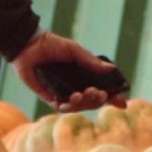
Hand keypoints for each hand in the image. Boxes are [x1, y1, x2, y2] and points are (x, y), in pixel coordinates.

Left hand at [10, 31, 128, 112]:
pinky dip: (68, 106)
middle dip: (98, 100)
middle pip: (92, 101)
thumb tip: (112, 69)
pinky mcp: (49, 97)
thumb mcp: (75, 51)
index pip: (102, 89)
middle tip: (100, 93)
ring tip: (83, 94)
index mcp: (84, 76)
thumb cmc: (53, 45)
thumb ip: (91, 62)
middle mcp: (75, 86)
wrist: (29, 45)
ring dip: (84, 103)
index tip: (122, 102)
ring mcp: (62, 93)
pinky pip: (61, 107)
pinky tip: (72, 100)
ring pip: (78, 106)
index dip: (113, 97)